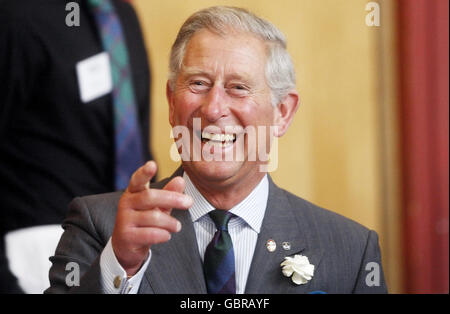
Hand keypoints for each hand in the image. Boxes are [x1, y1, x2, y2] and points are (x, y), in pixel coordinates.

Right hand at [111, 161, 192, 275]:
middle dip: (172, 199)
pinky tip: (167, 235)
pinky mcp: (126, 236)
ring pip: (152, 217)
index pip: (137, 180)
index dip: (144, 173)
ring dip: (170, 223)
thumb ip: (169, 193)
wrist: (126, 246)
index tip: (152, 164)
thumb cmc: (144, 221)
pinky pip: (150, 234)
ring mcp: (124, 220)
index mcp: (133, 192)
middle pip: (150, 197)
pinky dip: (163, 235)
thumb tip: (180, 180)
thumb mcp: (158, 206)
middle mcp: (126, 203)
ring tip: (177, 226)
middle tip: (189, 202)